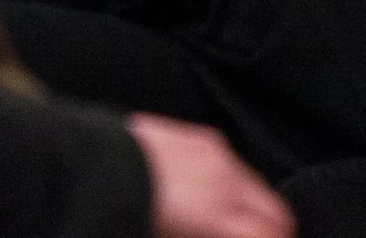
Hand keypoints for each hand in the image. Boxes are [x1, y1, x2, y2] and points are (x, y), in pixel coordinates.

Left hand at [127, 114, 291, 237]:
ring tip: (230, 224)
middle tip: (255, 237)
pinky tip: (209, 195)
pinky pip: (232, 165)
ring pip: (255, 185)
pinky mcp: (200, 137)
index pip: (271, 232)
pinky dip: (231, 183)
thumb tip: (228, 232)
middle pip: (276, 211)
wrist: (89, 168)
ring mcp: (215, 155)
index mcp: (215, 217)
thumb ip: (212, 234)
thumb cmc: (121, 214)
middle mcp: (224, 181)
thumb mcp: (166, 237)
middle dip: (274, 229)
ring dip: (252, 207)